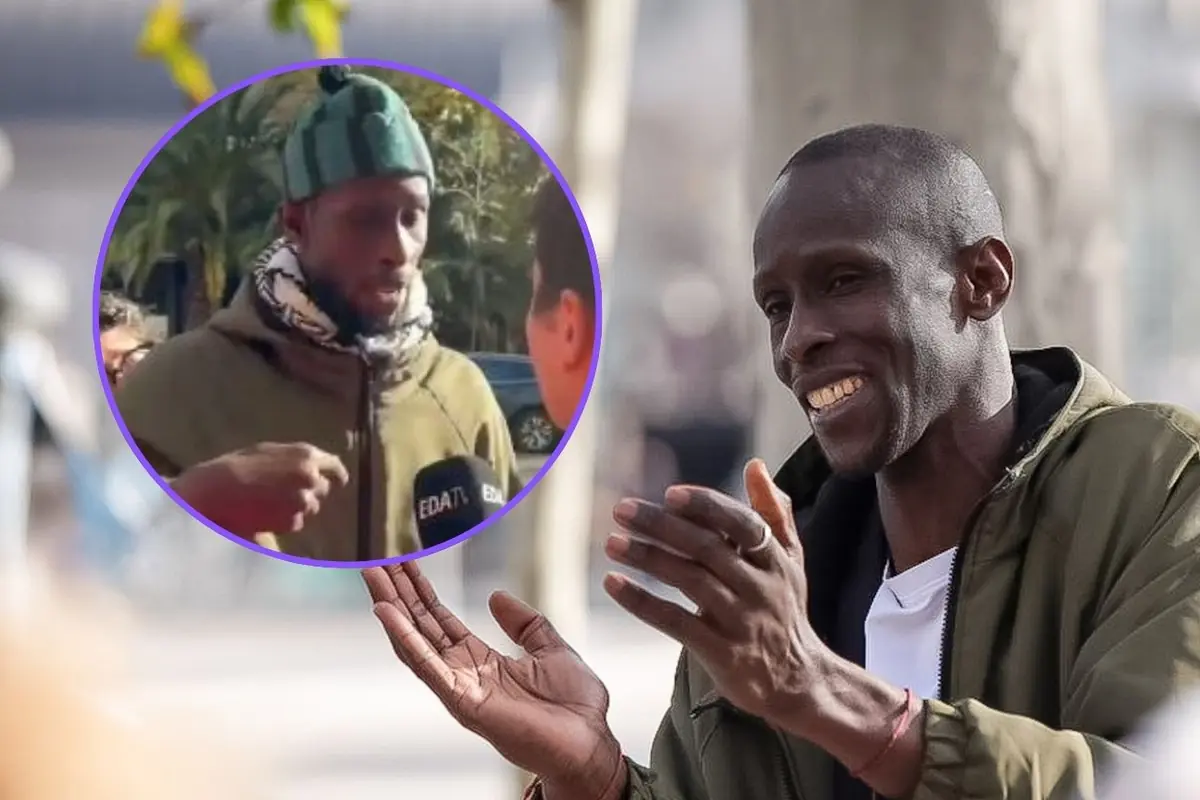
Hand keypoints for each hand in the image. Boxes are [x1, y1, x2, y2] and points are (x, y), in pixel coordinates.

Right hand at [170, 442, 348, 535]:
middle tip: (286, 492)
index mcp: (306, 455)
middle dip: (311, 491)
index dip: (337, 475)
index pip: (335, 466)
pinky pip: (296, 522)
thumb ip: (297, 458)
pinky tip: (264, 512)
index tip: (339, 481)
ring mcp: (303, 500)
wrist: (218, 490)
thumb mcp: (271, 451)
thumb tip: (315, 464)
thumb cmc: (239, 467)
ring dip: (298, 506)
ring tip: (269, 501)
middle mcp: (310, 477)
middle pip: (323, 488)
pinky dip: (286, 520)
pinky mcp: (293, 521)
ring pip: (311, 507)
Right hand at [363, 563, 626, 799]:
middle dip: (397, 592)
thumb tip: (495, 596)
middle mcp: (461, 672)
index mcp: (480, 659)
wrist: (588, 742)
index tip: (402, 560)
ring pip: (413, 641)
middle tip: (374, 557)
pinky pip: (427, 666)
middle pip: (419, 625)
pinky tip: (387, 613)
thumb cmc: (574, 705)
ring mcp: (458, 687)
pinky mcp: (462, 701)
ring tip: (372, 573)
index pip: (439, 618)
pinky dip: (405, 638)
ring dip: (391, 607)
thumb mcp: (551, 648)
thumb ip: (524, 623)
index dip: (420, 590)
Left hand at [602, 458, 828, 731]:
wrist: (799, 682)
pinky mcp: (722, 654)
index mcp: (775, 559)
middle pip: (707, 549)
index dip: (707, 507)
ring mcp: (741, 621)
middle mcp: (761, 587)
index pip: (741, 524)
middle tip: (622, 510)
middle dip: (662, 525)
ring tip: (612, 543)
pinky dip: (643, 602)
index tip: (670, 494)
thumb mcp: (791, 561)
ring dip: (648, 559)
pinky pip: (676, 623)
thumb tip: (756, 465)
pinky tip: (614, 584)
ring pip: (690, 582)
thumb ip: (773, 513)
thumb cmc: (786, 610)